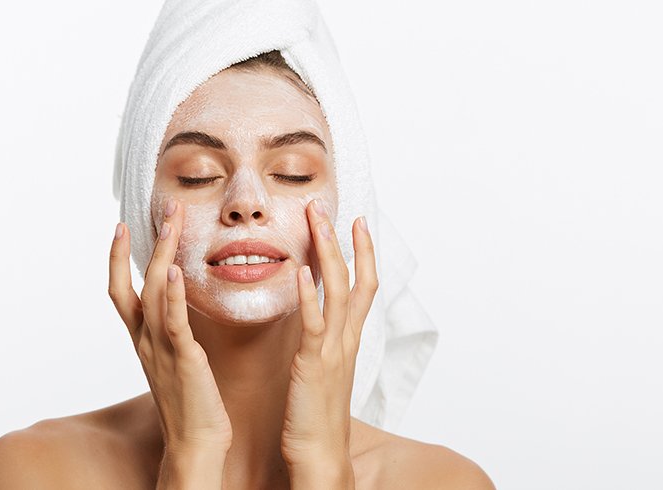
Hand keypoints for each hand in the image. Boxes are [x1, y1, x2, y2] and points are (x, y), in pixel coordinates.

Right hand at [108, 198, 232, 456]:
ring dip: (163, 254)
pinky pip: (172, 323)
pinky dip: (170, 296)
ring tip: (174, 222)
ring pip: (153, 293)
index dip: (119, 258)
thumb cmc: (191, 402)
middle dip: (147, 242)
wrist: (196, 443)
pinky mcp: (182, 360)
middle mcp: (145, 340)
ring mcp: (160, 349)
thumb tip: (177, 309)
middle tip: (164, 207)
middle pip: (135, 281)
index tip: (124, 226)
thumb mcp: (175, 360)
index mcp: (143, 339)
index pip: (121, 290)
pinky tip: (174, 272)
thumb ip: (172, 333)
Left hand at [280, 200, 377, 480]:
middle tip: (329, 207)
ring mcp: (332, 351)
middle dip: (343, 241)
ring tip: (316, 221)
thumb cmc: (315, 417)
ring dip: (327, 253)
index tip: (357, 223)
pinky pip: (313, 325)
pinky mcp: (313, 366)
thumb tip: (312, 319)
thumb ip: (320, 342)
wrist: (320, 455)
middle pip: (353, 280)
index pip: (362, 287)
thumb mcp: (321, 371)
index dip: (363, 253)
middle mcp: (345, 340)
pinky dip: (308, 296)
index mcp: (347, 341)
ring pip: (337, 292)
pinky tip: (299, 271)